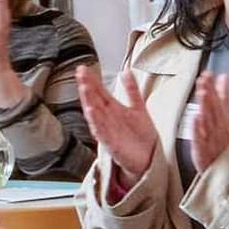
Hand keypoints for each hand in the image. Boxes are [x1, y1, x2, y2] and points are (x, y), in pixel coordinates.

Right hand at [83, 68, 164, 190]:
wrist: (148, 159)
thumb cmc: (140, 137)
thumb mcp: (138, 108)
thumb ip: (132, 90)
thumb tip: (126, 71)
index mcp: (113, 110)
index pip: (99, 92)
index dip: (92, 80)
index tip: (83, 69)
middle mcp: (107, 119)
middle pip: (94, 100)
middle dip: (87, 87)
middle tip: (80, 74)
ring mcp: (108, 131)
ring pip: (95, 115)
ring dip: (89, 102)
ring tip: (84, 88)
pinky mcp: (112, 144)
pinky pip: (102, 132)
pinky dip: (97, 122)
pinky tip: (92, 112)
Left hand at [184, 70, 228, 173]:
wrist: (227, 173)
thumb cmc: (224, 144)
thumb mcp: (226, 120)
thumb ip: (224, 98)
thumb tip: (223, 77)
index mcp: (224, 121)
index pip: (219, 102)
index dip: (214, 87)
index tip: (208, 74)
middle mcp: (219, 129)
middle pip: (214, 109)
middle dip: (209, 93)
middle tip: (204, 78)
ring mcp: (212, 140)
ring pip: (208, 121)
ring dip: (206, 106)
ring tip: (202, 92)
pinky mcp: (203, 152)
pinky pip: (200, 140)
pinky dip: (198, 129)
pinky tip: (195, 118)